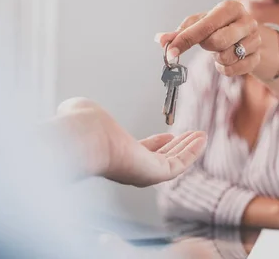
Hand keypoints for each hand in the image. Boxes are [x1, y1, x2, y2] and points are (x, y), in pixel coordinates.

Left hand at [57, 98, 206, 186]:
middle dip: (178, 146)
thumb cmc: (78, 125)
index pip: (140, 151)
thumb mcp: (83, 110)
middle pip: (160, 159)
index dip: (157, 143)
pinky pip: (178, 165)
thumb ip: (84, 109)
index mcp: (114, 152)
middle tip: (193, 135)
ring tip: (202, 135)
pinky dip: (192, 153)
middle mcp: (128, 166)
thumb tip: (76, 105)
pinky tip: (201, 139)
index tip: (170, 134)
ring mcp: (141, 172)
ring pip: (172, 163)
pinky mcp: (153, 173)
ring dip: (189, 148)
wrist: (80, 139)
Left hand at [156, 0, 261, 76]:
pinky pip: (235, 70)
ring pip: (227, 57)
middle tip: (207, 44)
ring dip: (216, 58)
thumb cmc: (219, 26)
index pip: (205, 25)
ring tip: (219, 51)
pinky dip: (224, 69)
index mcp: (230, 7)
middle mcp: (246, 21)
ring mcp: (255, 40)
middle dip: (207, 47)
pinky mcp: (257, 57)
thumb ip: (180, 32)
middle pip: (218, 42)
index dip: (185, 40)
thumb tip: (159, 40)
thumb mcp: (200, 24)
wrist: (246, 36)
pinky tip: (225, 61)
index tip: (170, 53)